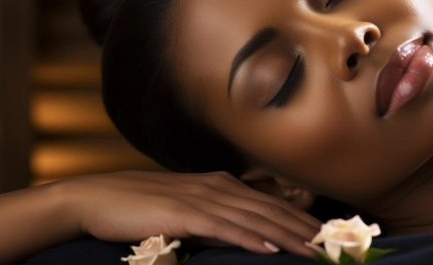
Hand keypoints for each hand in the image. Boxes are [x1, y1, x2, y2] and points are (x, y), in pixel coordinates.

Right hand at [57, 170, 320, 256]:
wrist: (99, 197)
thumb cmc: (141, 206)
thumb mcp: (186, 210)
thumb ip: (215, 219)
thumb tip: (242, 234)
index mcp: (220, 184)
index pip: (268, 202)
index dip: (298, 217)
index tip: (322, 232)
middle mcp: (218, 186)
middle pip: (270, 208)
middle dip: (303, 226)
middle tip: (333, 242)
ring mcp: (202, 197)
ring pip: (255, 218)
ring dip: (287, 235)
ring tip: (314, 249)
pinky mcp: (185, 213)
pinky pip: (225, 228)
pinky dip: (251, 238)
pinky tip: (270, 248)